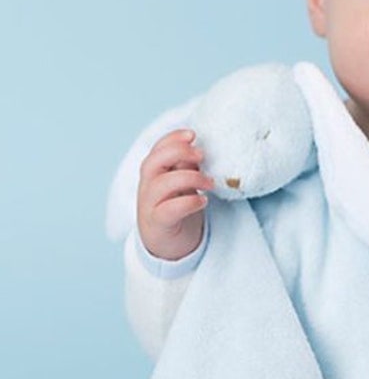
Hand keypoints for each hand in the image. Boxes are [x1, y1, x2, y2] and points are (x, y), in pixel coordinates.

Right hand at [137, 129, 213, 260]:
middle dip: (177, 152)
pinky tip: (203, 200)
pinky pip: (168, 210)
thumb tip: (202, 147)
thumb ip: (187, 166)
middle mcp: (148, 186)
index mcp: (154, 173)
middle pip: (152, 162)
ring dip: (190, 178)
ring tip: (210, 182)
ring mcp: (150, 205)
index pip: (156, 149)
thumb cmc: (177, 207)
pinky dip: (188, 202)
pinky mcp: (158, 223)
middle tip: (201, 155)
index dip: (172, 138)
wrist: (167, 244)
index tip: (192, 134)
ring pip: (160, 184)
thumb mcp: (182, 183)